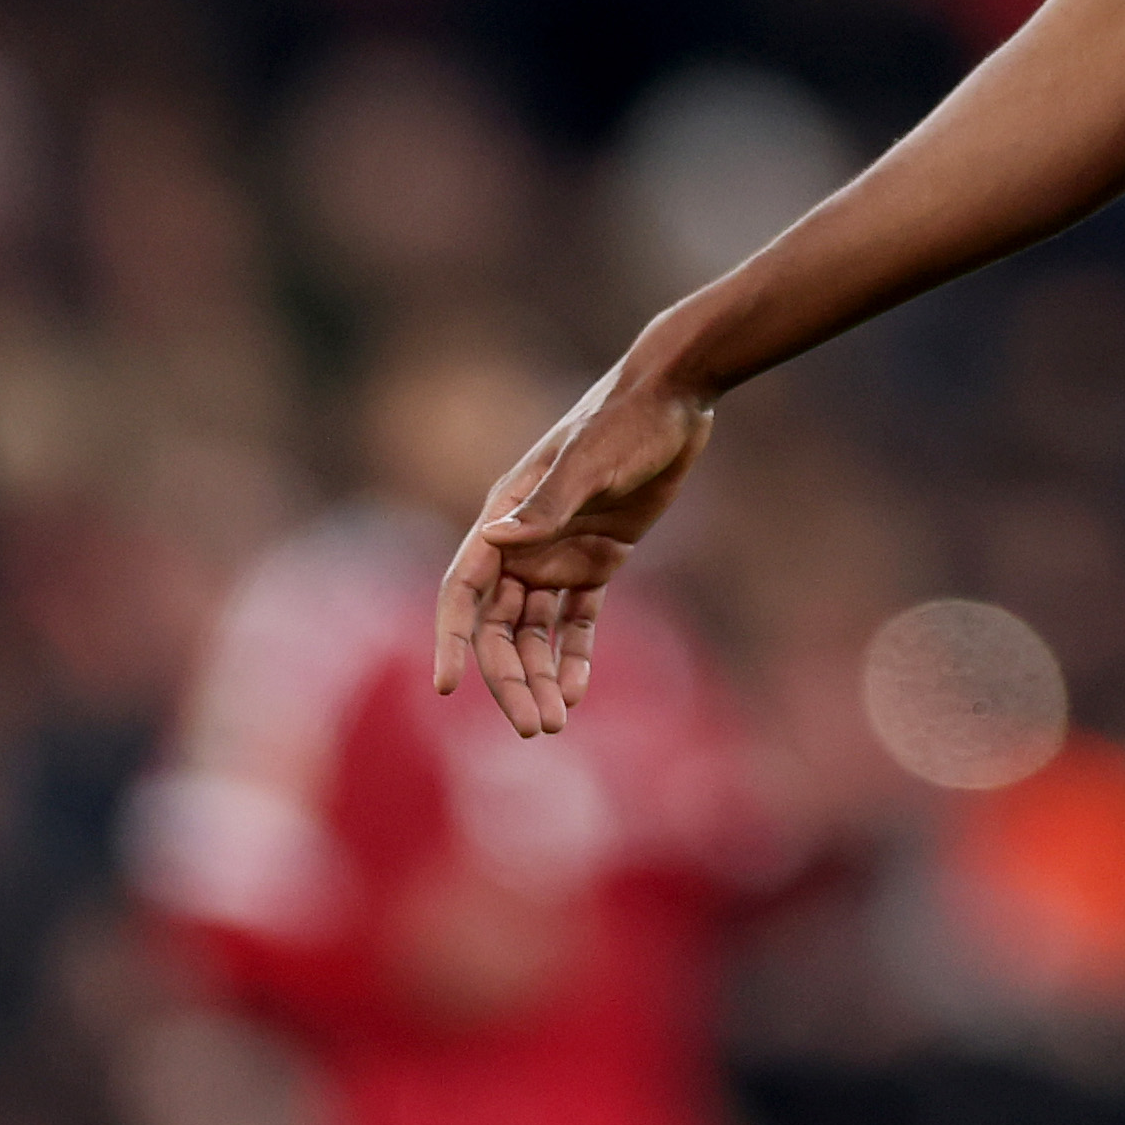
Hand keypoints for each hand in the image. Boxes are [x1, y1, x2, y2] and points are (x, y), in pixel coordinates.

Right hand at [431, 355, 715, 737]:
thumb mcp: (590, 460)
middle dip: (510, 678)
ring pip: (536, 630)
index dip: (451, 639)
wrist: (676, 396)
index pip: (462, 591)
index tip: (448, 687)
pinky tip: (578, 691)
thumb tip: (495, 537)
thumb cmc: (626, 421)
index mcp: (504, 517)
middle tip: (533, 728)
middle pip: (499, 626)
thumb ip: (546, 503)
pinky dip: (575, 654)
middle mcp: (524, 541)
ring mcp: (561, 552)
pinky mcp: (600, 558)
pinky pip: (578, 618)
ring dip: (540, 676)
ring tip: (553, 724)